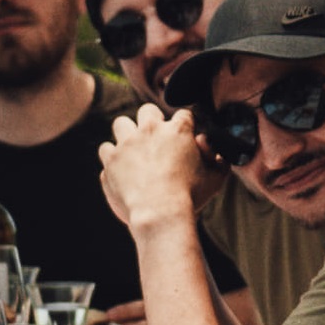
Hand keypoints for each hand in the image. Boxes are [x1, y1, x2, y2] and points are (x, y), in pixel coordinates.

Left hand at [99, 102, 210, 232]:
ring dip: (126, 134)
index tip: (184, 139)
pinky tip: (119, 168)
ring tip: (132, 150)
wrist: (159, 213)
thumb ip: (218, 158)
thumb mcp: (216, 178)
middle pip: (147, 111)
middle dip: (151, 122)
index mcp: (178, 130)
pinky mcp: (111, 160)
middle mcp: (150, 130)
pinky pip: (106, 149)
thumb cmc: (191, 197)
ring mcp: (127, 143)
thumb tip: (208, 145)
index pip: (183, 115)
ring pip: (121, 124)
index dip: (185, 126)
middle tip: (154, 141)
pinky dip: (111, 157)